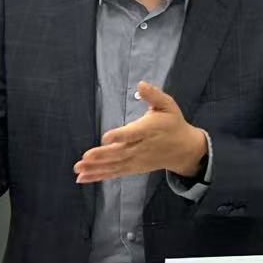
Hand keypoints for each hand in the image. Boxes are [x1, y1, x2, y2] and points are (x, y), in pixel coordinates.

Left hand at [75, 82, 206, 184]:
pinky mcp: (133, 168)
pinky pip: (114, 173)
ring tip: (78, 169)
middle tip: (85, 157)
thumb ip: (154, 95)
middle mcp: (142, 147)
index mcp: (150, 130)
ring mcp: (137, 160)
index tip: (106, 137)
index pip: (134, 134)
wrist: (184, 149)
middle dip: (102, 156)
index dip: (120, 136)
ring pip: (115, 165)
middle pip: (120, 152)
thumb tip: (140, 84)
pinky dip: (99, 176)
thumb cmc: (173, 123)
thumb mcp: (168, 105)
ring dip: (96, 168)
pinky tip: (83, 177)